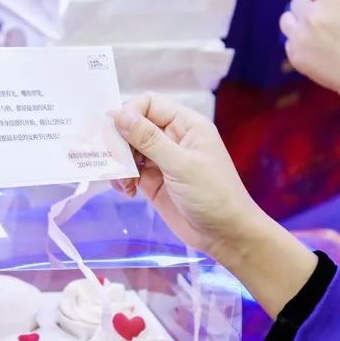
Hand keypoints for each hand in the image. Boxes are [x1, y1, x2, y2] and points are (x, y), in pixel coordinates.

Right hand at [110, 94, 259, 256]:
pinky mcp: (153, 181)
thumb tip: (117, 114)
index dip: (129, 113)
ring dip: (119, 163)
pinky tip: (127, 191)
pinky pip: (130, 171)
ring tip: (123, 182)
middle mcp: (173, 138)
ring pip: (128, 149)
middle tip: (112, 160)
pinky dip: (122, 178)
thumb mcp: (181, 165)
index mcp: (186, 125)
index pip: (149, 104)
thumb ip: (148, 139)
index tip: (113, 132)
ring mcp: (162, 160)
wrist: (226, 236)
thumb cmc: (213, 195)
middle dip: (120, 141)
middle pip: (134, 126)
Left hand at [281, 0, 339, 107]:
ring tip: (317, 34)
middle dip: (309, 7)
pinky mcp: (295, 53)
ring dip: (299, 23)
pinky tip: (317, 49)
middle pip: (297, 0)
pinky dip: (299, 42)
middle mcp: (313, 14)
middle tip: (325, 20)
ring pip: (287, 18)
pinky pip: (289, 39)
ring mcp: (301, 35)